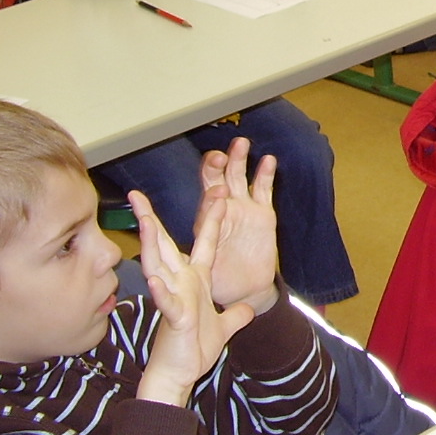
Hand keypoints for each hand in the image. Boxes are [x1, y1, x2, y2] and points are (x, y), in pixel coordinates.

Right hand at [132, 192, 255, 408]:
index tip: (218, 191)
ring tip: (146, 222)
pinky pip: (165, 302)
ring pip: (158, 266)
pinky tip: (153, 278)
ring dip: (152, 244)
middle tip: (140, 195)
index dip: (211, 217)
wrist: (178, 375)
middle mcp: (180, 284)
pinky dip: (160, 291)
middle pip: (165, 245)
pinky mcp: (173, 318)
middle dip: (155, 219)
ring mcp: (173, 299)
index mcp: (194, 281)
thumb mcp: (223, 327)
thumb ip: (235, 315)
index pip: (203, 242)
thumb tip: (248, 310)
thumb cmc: (194, 349)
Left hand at [195, 137, 279, 313]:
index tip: (217, 194)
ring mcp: (242, 209)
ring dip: (238, 160)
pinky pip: (263, 189)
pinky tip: (268, 161)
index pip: (203, 207)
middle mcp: (221, 212)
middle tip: (218, 157)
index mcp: (204, 226)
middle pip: (215, 183)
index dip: (208, 199)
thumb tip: (166, 274)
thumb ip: (188, 273)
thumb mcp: (201, 278)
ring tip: (240, 144)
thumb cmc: (219, 283)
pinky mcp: (263, 214)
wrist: (245, 290)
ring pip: (237, 178)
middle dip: (215, 168)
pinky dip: (266, 175)